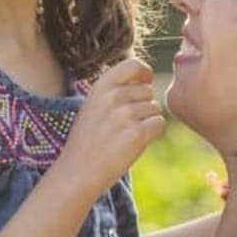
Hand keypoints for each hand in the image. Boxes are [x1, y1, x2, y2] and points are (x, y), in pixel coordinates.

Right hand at [55, 57, 165, 198]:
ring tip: (125, 135)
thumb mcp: (93, 105)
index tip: (144, 84)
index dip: (144, 73)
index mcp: (100, 86)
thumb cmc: (88, 140)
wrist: (77, 171)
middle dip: (143, 106)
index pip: (134, 65)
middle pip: (148, 91)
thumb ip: (115, 90)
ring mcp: (124, 115)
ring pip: (154, 108)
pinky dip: (153, 133)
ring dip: (147, 122)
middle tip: (125, 125)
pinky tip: (135, 142)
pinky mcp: (136, 134)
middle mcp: (112, 97)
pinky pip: (159, 123)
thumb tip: (146, 79)